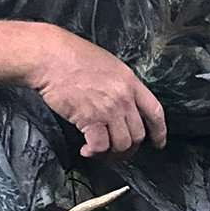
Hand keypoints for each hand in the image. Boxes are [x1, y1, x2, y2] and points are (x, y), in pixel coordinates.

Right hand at [0, 21, 166, 156]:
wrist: (50, 57)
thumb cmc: (72, 57)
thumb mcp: (107, 65)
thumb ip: (119, 85)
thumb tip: (121, 106)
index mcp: (130, 81)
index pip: (155, 111)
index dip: (159, 131)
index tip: (158, 143)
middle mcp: (123, 97)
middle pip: (137, 134)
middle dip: (128, 148)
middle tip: (116, 152)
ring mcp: (108, 108)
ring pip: (121, 144)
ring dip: (110, 153)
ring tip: (98, 150)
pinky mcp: (90, 119)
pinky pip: (100, 146)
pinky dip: (93, 152)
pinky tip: (86, 150)